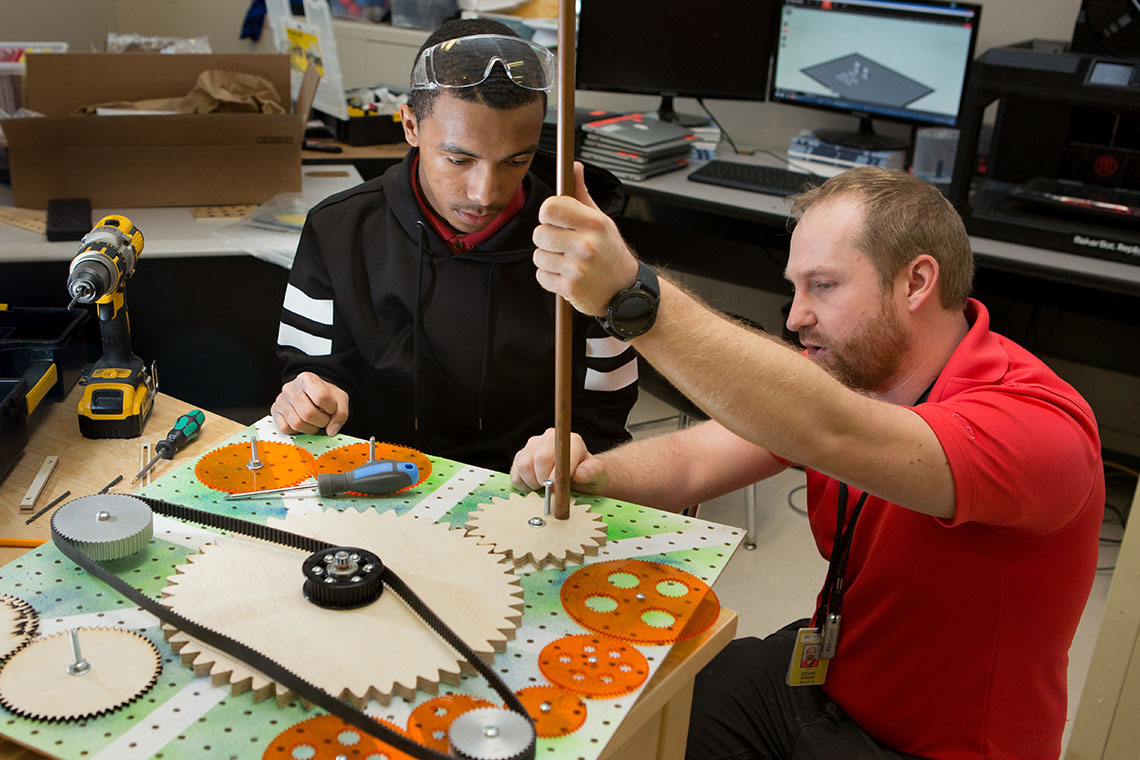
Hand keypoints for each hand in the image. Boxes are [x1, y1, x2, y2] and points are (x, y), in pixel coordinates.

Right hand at [271, 372, 349, 435]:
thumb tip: (331, 431)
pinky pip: (286, 429)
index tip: (331, 409)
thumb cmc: (325, 396)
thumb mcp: (339, 399)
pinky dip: (298, 431)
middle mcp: (290, 388)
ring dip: (311, 429)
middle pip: (308, 414)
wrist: (312, 394)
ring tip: (315, 422)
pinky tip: (304, 424)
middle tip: (324, 419)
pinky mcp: (275, 411)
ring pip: (297, 424)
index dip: (331, 409)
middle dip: (321, 422)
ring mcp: (281, 400)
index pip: (321, 398)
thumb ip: (341, 414)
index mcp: (307, 379)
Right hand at [510, 428, 607, 493]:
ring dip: (532, 482)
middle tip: (551, 490)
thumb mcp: (597, 476)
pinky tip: (534, 486)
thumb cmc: (588, 476)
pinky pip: (515, 472)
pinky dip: (522, 484)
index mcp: (570, 440)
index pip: (557, 454)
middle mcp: (550, 438)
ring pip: (523, 464)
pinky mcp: (521, 456)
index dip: (553, 475)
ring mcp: (534, 445)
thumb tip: (579, 473)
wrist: (578, 477)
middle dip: (543, 480)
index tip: (555, 488)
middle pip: (538, 458)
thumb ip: (592, 472)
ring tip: (544, 487)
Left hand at [532, 161, 639, 315]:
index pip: (550, 208)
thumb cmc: (610, 252)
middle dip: (546, 239)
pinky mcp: (570, 288)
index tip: (555, 220)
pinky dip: (550, 278)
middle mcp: (586, 244)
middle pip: (539, 233)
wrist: (625, 290)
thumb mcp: (601, 220)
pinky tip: (567, 276)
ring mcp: (578, 268)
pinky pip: (542, 276)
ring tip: (567, 262)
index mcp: (593, 223)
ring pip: (538, 256)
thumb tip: (574, 167)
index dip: (548, 214)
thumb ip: (581, 194)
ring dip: (548, 260)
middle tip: (562, 244)